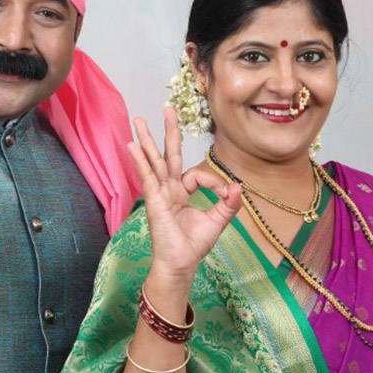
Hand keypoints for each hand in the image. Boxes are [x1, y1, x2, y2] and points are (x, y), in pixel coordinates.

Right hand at [126, 108, 241, 281]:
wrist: (181, 264)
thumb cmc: (194, 245)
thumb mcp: (217, 220)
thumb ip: (228, 203)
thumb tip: (239, 186)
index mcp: (181, 193)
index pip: (196, 174)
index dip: (214, 181)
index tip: (227, 194)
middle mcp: (168, 189)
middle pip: (168, 154)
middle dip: (168, 132)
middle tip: (168, 108)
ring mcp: (159, 194)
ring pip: (154, 161)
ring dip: (147, 140)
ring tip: (139, 120)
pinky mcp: (154, 201)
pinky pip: (147, 177)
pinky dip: (140, 161)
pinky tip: (132, 145)